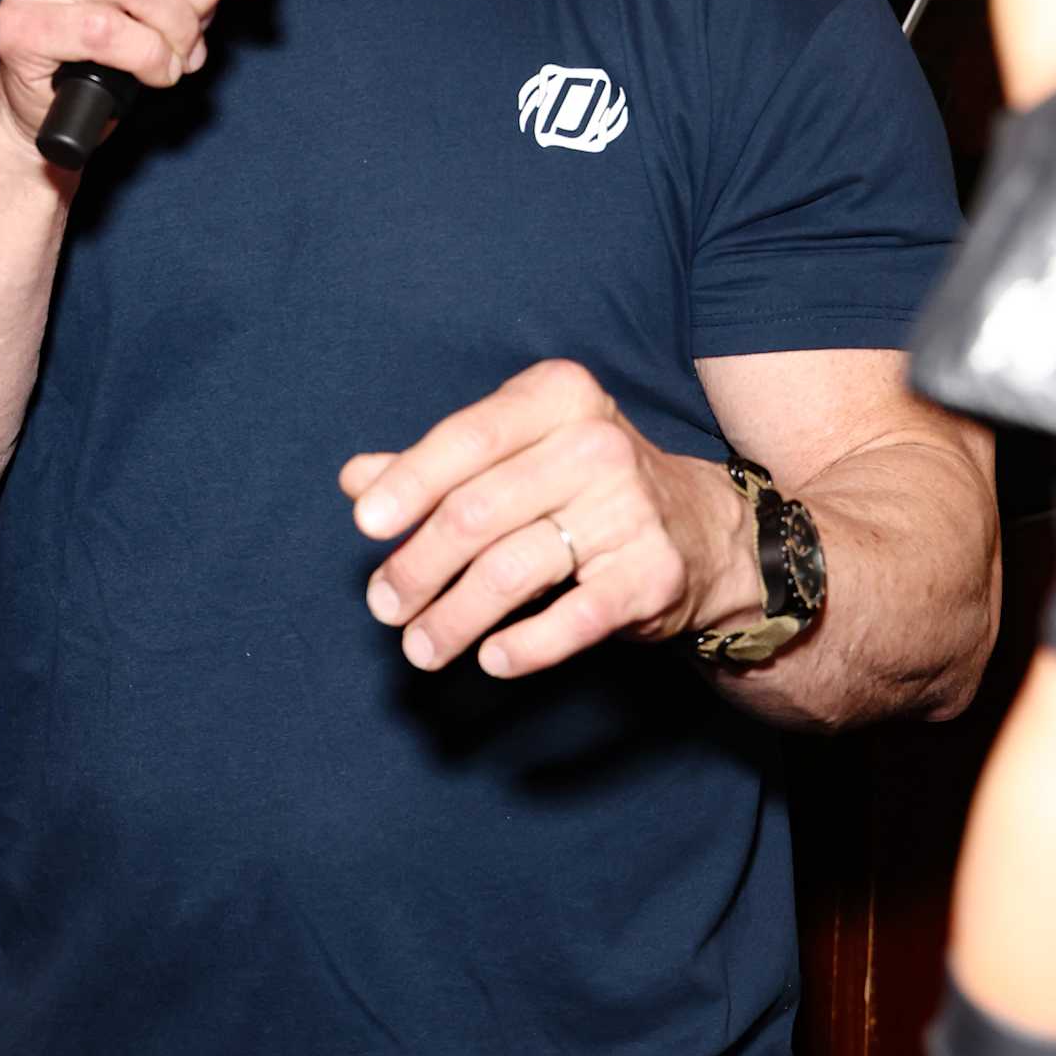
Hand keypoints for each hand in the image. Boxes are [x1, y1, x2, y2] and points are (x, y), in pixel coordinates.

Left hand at [340, 360, 758, 678]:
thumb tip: (355, 480)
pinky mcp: (653, 574)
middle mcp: (596, 443)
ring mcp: (629, 509)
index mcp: (557, 396)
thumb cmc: (582, 486)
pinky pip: (571, 620)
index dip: (408, 484)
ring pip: (511, 570)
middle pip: (476, 512)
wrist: (700, 530)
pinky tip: (491, 659)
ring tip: (421, 647)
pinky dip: (524, 646)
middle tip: (385, 606)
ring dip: (454, 618)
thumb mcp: (515, 455)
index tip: (366, 527)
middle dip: (418, 567)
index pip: (465, 439)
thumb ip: (435, 466)